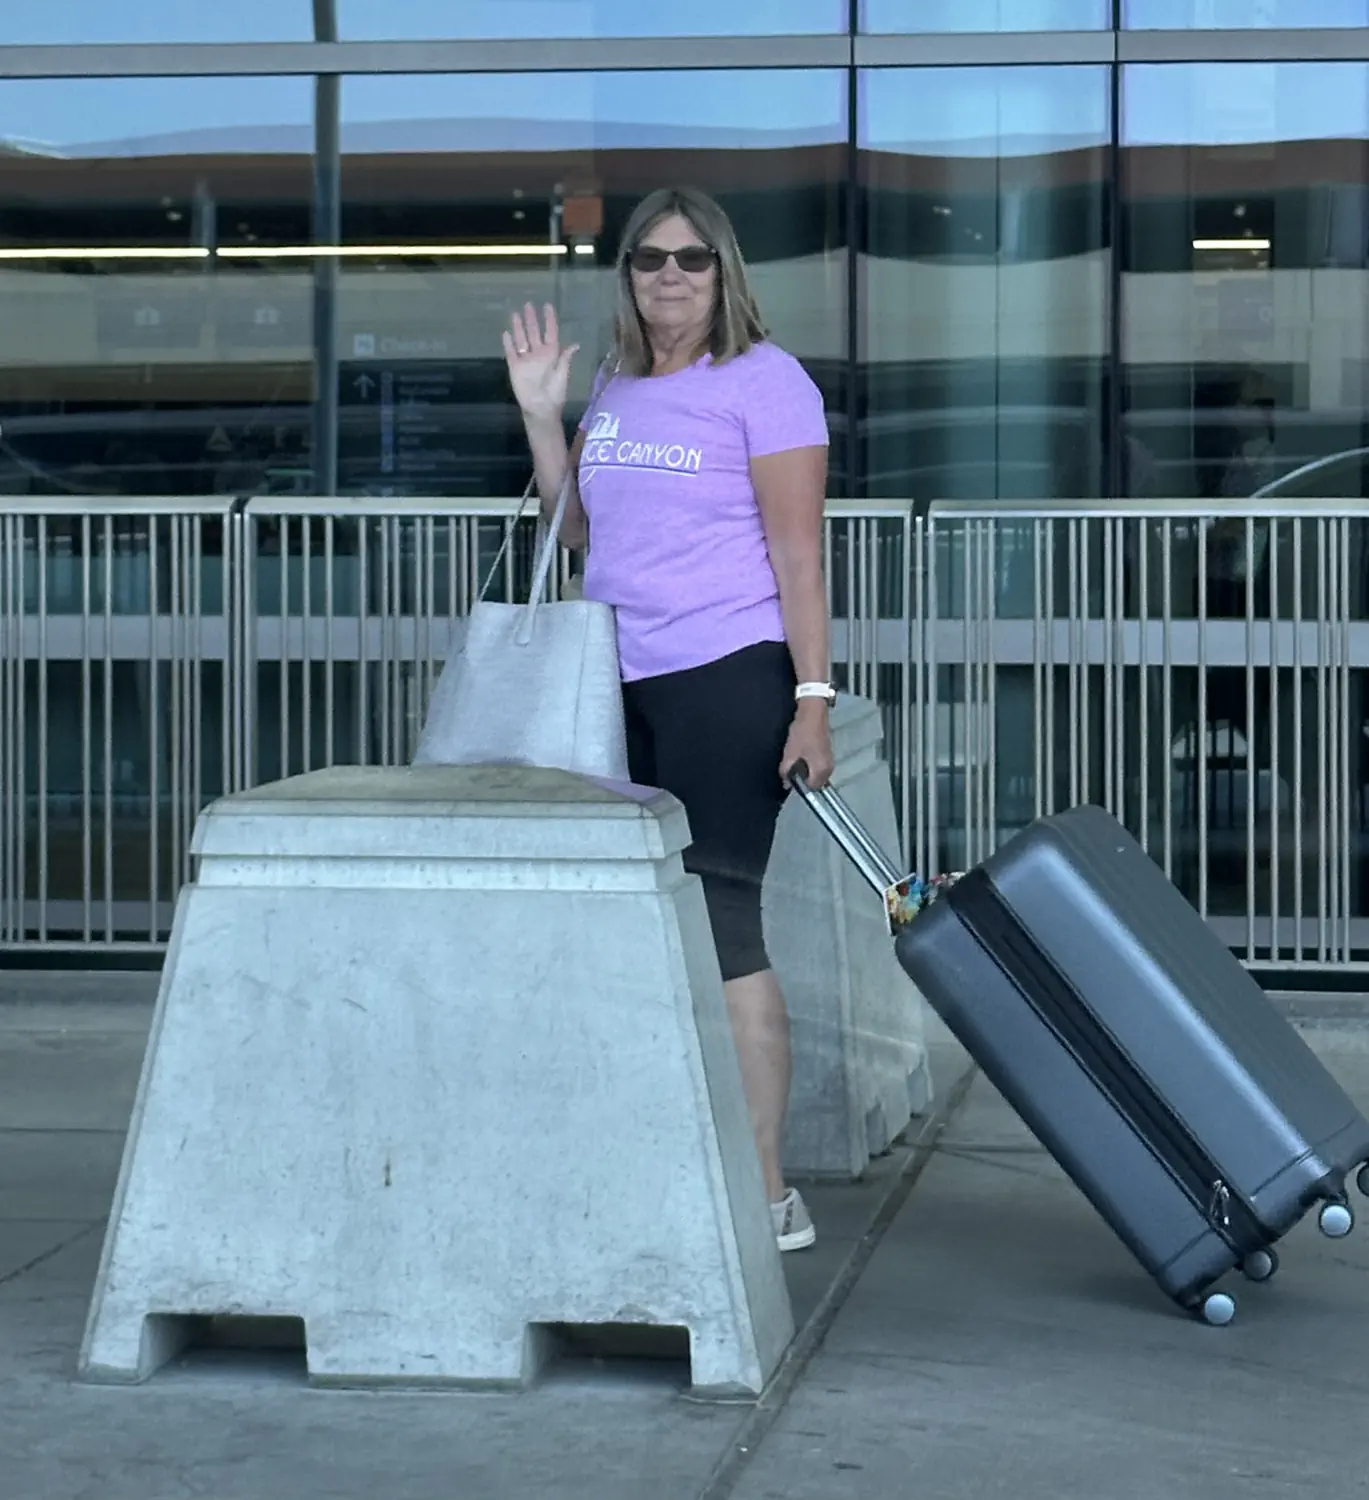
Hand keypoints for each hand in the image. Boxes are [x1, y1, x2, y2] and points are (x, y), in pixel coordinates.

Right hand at [503, 302, 579, 420]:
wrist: (540, 409)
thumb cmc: (555, 393)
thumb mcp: (563, 374)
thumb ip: (565, 358)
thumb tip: (575, 344)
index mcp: (551, 354)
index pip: (550, 333)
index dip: (549, 320)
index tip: (547, 306)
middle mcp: (538, 354)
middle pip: (534, 332)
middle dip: (532, 319)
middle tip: (529, 304)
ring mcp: (526, 360)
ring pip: (521, 339)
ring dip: (519, 327)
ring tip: (515, 313)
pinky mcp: (515, 367)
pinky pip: (511, 352)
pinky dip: (508, 343)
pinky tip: (506, 333)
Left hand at [780, 701, 835, 790]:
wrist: (813, 713)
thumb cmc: (802, 734)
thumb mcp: (790, 754)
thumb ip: (786, 772)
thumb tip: (786, 784)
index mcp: (821, 770)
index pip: (811, 788)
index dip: (800, 784)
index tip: (791, 776)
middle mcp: (829, 768)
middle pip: (816, 782)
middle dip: (804, 778)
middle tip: (793, 767)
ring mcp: (830, 760)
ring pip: (817, 774)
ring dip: (807, 770)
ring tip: (797, 758)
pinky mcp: (828, 753)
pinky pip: (819, 765)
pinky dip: (811, 763)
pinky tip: (803, 753)